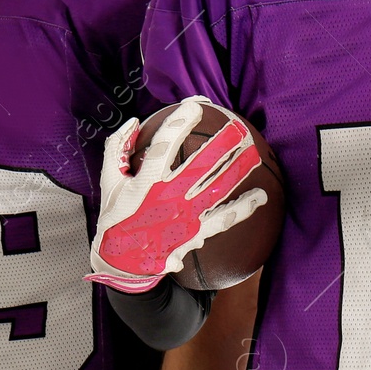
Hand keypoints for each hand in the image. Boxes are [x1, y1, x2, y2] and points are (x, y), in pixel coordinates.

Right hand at [88, 97, 267, 292]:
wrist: (123, 263)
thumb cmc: (115, 218)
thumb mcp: (109, 182)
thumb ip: (118, 150)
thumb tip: (134, 121)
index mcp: (146, 183)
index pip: (165, 145)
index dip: (180, 122)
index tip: (194, 105)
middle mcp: (169, 198)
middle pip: (202, 165)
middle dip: (222, 144)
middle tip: (238, 128)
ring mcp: (186, 216)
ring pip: (218, 188)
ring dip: (238, 169)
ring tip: (255, 153)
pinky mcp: (197, 233)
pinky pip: (224, 219)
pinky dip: (244, 208)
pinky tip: (261, 197)